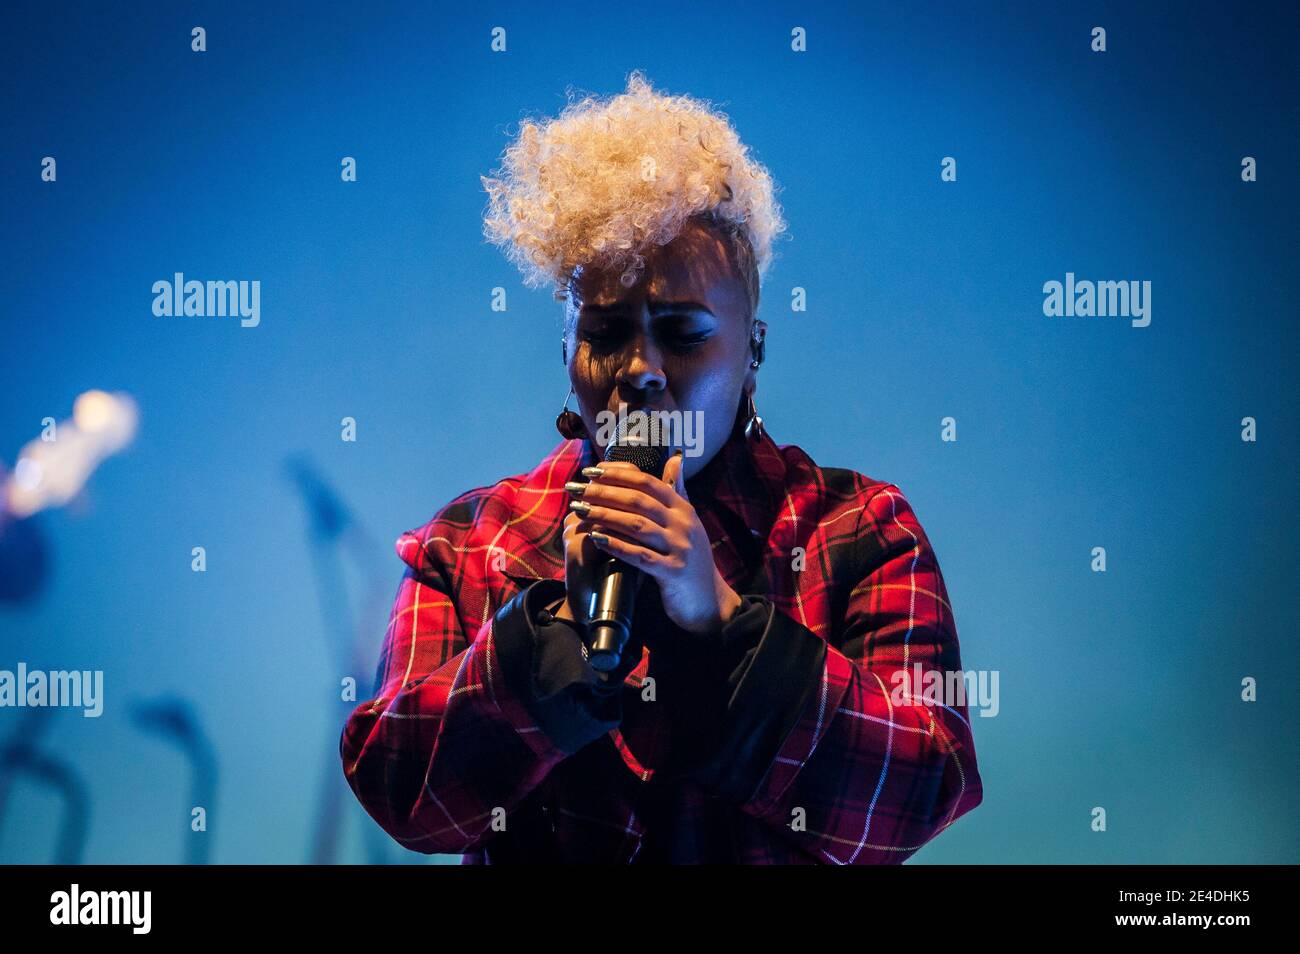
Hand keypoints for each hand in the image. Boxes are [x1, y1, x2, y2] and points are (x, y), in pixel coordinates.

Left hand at [565, 452, 742, 635]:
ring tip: (580, 510)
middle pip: (638, 501)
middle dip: (603, 492)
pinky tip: (595, 539)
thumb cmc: (690, 558)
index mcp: (684, 509)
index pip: (647, 482)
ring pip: (636, 525)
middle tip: (576, 489)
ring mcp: (680, 548)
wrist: (709, 600)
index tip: (591, 471)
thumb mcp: (688, 522)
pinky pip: (639, 556)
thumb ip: (678, 491)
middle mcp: (684, 525)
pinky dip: (616, 545)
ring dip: (603, 515)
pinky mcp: (673, 573)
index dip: (617, 474)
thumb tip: (676, 458)